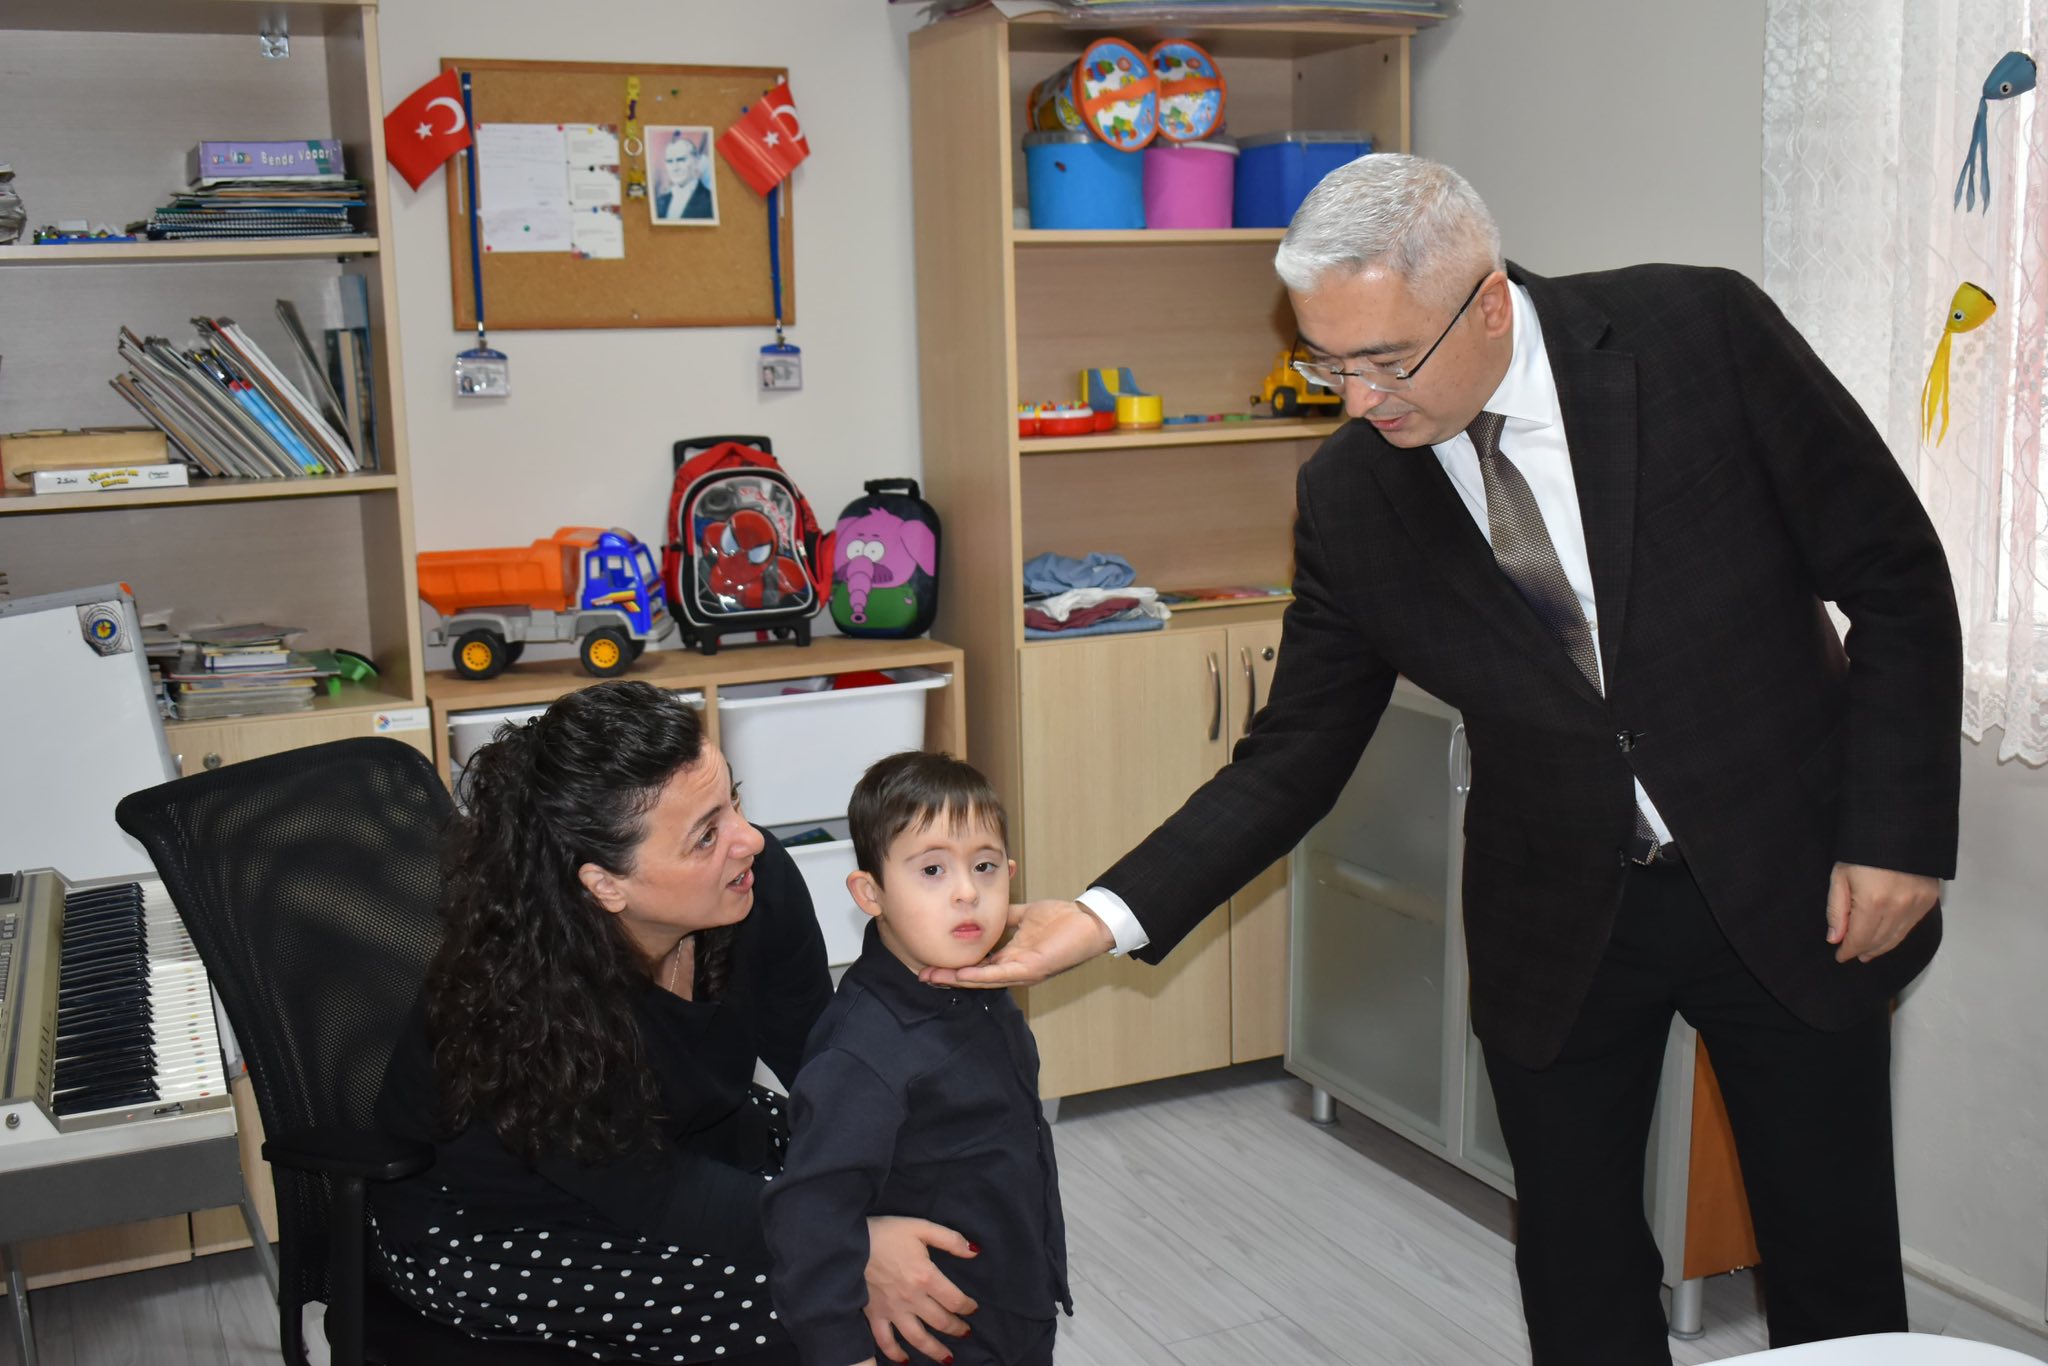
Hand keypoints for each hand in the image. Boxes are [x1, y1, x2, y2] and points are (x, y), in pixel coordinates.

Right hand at [864, 1215, 976, 1363]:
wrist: (850, 1243)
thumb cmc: (886, 1232)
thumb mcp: (921, 1227)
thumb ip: (950, 1240)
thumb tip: (974, 1252)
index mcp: (926, 1277)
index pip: (955, 1300)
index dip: (968, 1307)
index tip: (972, 1308)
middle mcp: (912, 1299)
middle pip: (941, 1322)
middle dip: (957, 1329)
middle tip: (965, 1332)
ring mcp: (892, 1310)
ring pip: (918, 1338)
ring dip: (935, 1350)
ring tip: (947, 1358)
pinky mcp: (874, 1315)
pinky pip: (885, 1341)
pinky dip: (895, 1354)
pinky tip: (905, 1360)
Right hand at [920, 899, 1114, 988]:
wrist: (1088, 922)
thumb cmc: (1062, 920)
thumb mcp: (1025, 915)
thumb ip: (1005, 916)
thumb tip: (984, 908)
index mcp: (1012, 956)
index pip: (979, 964)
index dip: (956, 964)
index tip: (933, 961)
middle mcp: (1014, 968)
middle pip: (976, 976)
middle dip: (949, 976)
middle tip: (924, 975)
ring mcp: (1022, 971)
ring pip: (984, 978)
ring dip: (958, 979)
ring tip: (935, 977)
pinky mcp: (1032, 969)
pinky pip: (1002, 973)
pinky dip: (981, 975)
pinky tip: (962, 975)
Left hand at [1824, 862, 1940, 962]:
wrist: (1897, 829)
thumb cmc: (1862, 851)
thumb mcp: (1840, 876)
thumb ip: (1837, 910)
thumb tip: (1835, 939)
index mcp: (1873, 902)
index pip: (1859, 938)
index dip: (1848, 950)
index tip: (1840, 956)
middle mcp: (1898, 908)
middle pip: (1879, 940)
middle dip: (1864, 950)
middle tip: (1854, 955)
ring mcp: (1917, 905)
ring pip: (1897, 937)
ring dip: (1881, 946)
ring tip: (1868, 952)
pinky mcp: (1929, 899)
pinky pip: (1911, 926)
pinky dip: (1898, 934)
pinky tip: (1887, 936)